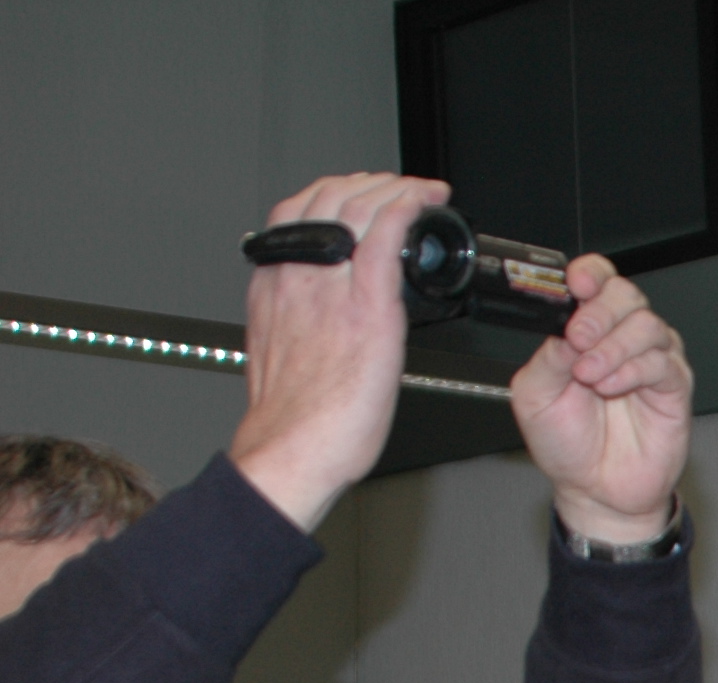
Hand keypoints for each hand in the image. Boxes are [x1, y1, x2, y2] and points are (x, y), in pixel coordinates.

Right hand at [229, 173, 449, 531]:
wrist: (293, 447)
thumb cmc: (295, 418)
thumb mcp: (279, 350)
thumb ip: (298, 320)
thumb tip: (323, 318)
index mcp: (274, 284)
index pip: (297, 212)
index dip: (333, 192)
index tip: (361, 195)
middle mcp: (297, 276)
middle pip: (326, 197)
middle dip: (368, 182)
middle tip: (399, 188)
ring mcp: (330, 288)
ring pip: (356, 206)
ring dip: (392, 188)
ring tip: (418, 192)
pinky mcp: (367, 307)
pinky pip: (386, 235)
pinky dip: (407, 207)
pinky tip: (426, 201)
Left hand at [512, 256, 691, 542]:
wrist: (594, 489)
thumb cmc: (567, 443)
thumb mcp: (534, 394)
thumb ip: (548, 354)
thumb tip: (565, 325)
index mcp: (588, 331)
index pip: (597, 280)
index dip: (590, 274)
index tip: (576, 286)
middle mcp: (621, 339)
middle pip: (625, 294)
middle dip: (599, 313)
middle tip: (579, 340)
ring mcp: (650, 361)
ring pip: (647, 325)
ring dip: (613, 348)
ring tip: (590, 376)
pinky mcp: (674, 388)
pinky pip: (662, 362)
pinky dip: (632, 371)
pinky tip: (611, 387)